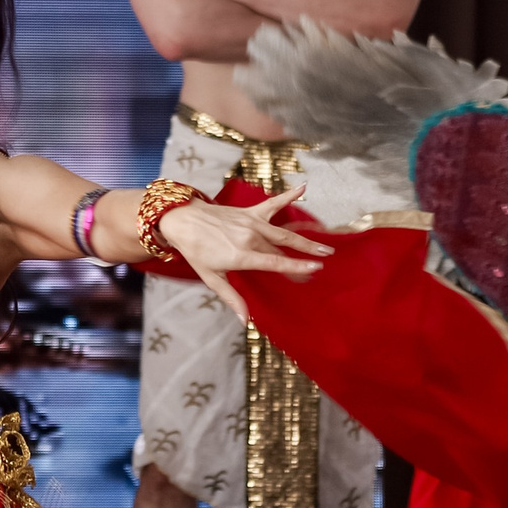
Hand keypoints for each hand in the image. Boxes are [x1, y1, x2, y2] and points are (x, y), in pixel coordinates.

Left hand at [158, 186, 330, 321]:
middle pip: (282, 248)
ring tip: (324, 245)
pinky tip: (304, 187)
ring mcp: (251, 222)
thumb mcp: (211, 277)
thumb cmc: (196, 251)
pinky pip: (273, 204)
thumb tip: (244, 320)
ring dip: (305, 238)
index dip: (296, 266)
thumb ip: (231, 297)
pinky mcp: (250, 212)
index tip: (315, 269)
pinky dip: (288, 195)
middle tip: (325, 262)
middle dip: (304, 256)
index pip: (275, 262)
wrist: (182, 221)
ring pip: (283, 231)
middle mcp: (250, 236)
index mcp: (241, 255)